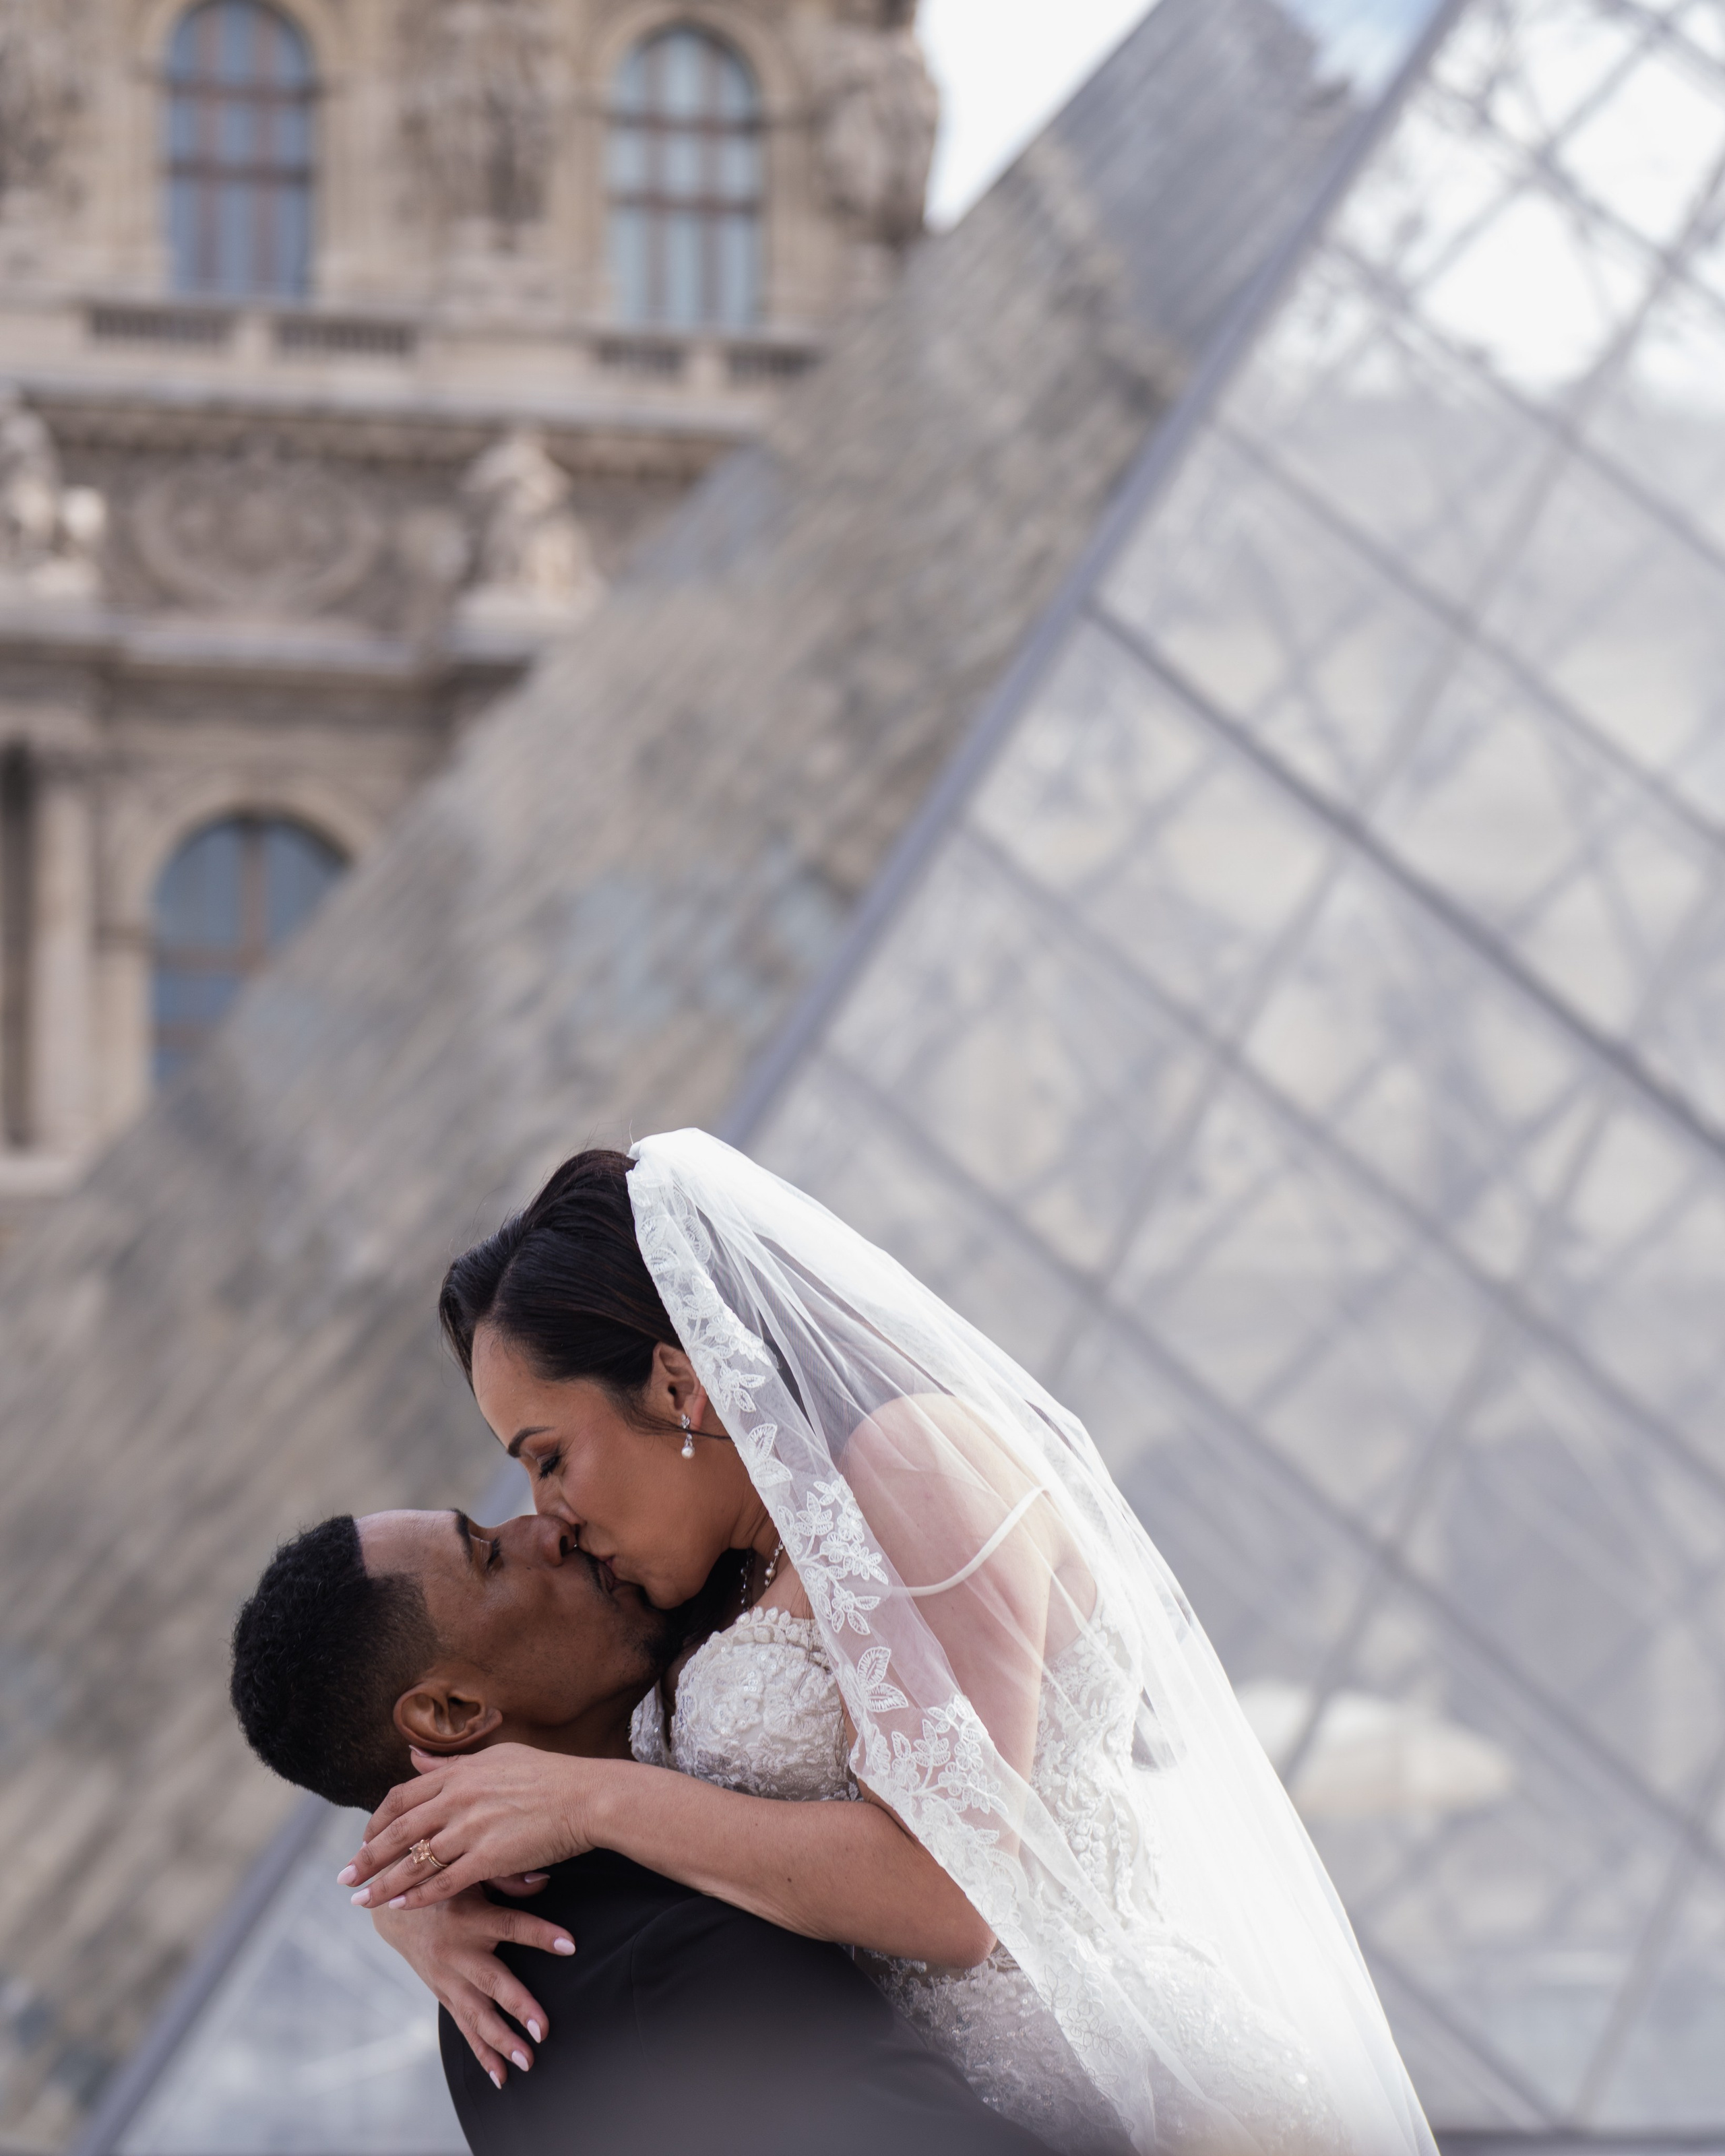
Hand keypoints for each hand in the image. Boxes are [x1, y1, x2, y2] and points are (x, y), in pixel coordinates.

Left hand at [341, 1745, 605, 1912]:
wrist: (587, 1797)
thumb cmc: (548, 1775)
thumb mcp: (496, 1757)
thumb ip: (451, 1763)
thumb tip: (413, 1757)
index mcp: (460, 1772)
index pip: (402, 1798)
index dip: (377, 1822)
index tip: (364, 1841)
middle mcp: (459, 1798)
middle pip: (398, 1831)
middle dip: (367, 1857)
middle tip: (345, 1876)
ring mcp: (473, 1828)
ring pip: (415, 1861)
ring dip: (383, 1884)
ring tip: (362, 1901)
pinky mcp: (490, 1858)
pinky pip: (444, 1882)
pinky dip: (418, 1896)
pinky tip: (401, 1907)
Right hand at [369, 1882, 574, 2087]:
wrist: (395, 1909)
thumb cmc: (444, 1884)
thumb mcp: (473, 1873)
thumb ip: (508, 1878)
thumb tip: (545, 1881)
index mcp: (472, 1916)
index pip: (512, 1924)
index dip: (541, 1934)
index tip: (570, 1944)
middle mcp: (458, 1951)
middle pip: (492, 1981)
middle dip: (518, 2007)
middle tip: (542, 2030)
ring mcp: (448, 1977)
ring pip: (476, 2013)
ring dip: (501, 2041)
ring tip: (526, 2062)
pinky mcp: (442, 1994)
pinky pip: (464, 2026)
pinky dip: (481, 2053)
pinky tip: (500, 2076)